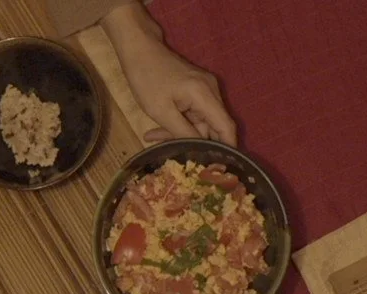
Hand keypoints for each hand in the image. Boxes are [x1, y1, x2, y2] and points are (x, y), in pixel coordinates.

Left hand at [103, 4, 236, 143]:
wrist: (139, 49)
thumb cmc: (147, 77)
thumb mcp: (161, 111)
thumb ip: (182, 133)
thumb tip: (198, 153)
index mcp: (206, 95)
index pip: (226, 128)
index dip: (227, 150)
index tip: (220, 170)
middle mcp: (211, 92)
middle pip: (212, 127)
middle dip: (194, 143)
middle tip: (171, 156)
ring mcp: (204, 90)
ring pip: (199, 123)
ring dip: (179, 133)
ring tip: (153, 138)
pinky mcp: (196, 91)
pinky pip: (192, 114)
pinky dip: (178, 123)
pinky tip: (157, 131)